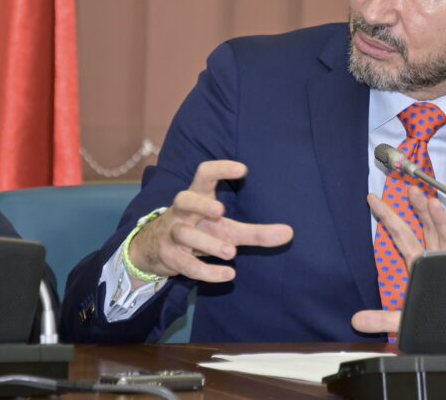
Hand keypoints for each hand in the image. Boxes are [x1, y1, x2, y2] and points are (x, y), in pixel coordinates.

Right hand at [127, 160, 292, 284]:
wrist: (156, 249)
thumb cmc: (200, 230)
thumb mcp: (227, 229)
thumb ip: (257, 232)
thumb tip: (290, 233)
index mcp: (197, 196)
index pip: (204, 174)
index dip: (220, 169)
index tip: (243, 169)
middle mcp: (182, 212)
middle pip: (184, 200)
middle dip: (200, 204)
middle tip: (220, 211)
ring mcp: (172, 234)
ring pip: (184, 234)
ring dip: (207, 243)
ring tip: (230, 253)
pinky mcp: (169, 257)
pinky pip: (185, 265)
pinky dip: (206, 271)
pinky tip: (228, 275)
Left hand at [351, 185, 445, 334]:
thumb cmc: (429, 320)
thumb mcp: (400, 321)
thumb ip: (380, 320)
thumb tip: (356, 320)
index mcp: (419, 262)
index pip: (401, 234)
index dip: (388, 217)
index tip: (373, 200)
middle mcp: (436, 259)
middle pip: (427, 228)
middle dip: (420, 209)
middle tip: (411, 190)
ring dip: (440, 221)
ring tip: (433, 204)